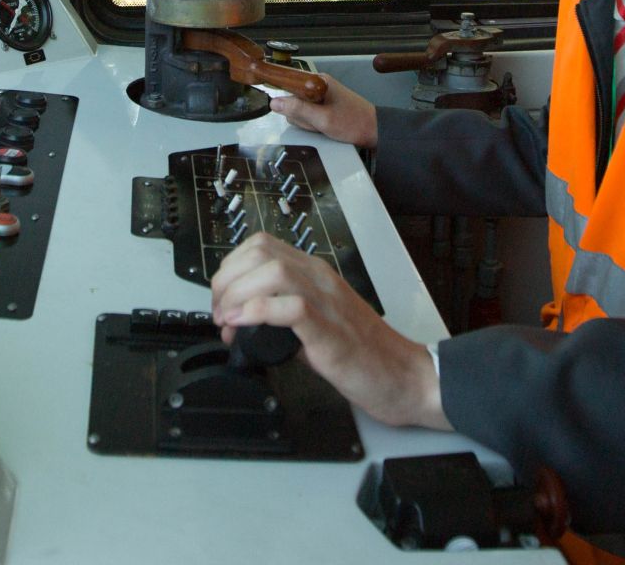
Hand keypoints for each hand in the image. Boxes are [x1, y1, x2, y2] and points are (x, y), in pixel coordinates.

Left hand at [211, 235, 448, 429]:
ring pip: (272, 271)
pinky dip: (257, 311)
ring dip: (237, 295)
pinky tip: (243, 327)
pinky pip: (290, 306)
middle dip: (227, 281)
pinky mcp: (330, 330)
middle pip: (260, 253)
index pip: (262, 246)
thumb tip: (245, 322)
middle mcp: (321, 280)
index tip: (223, 299)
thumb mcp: (317, 324)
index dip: (231, 268)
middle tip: (220, 314)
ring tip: (228, 322)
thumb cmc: (365, 355)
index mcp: (317, 275)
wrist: (403, 378)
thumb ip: (285, 316)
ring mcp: (327, 302)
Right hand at [269, 73, 377, 148]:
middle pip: (292, 100)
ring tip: (323, 125)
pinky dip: (313, 124)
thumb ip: (298, 110)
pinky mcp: (323, 106)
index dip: (284, 97)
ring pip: (299, 110)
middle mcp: (318, 86)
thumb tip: (275, 103)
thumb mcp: (322, 119)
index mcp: (318, 81)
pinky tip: (324, 127)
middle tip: (317, 122)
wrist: (374, 131)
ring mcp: (320, 97)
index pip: (288, 83)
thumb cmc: (353, 122)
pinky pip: (308, 115)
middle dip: (300, 115)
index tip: (286, 108)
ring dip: (308, 122)